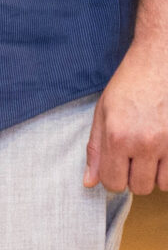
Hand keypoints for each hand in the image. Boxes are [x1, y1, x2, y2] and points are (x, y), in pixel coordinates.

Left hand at [86, 38, 167, 194]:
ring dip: (156, 174)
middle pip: (139, 187)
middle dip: (134, 177)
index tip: (116, 167)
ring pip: (163, 185)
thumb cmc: (130, 85)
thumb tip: (90, 182)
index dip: (113, 179)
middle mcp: (145, 143)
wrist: (160, 62)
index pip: (113, 183)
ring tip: (151, 153)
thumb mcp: (103, 113)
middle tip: (134, 158)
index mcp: (118, 136)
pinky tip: (164, 152)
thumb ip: (95, 150)